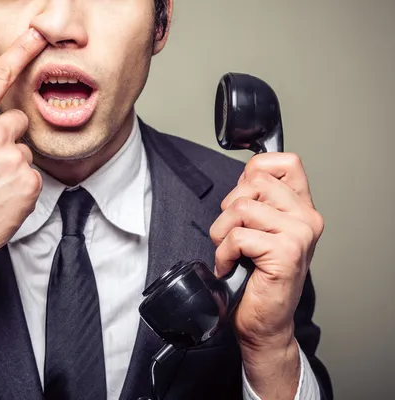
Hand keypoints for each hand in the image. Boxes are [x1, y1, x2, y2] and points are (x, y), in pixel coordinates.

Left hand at [209, 153, 324, 396]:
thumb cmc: (256, 277)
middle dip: (228, 208)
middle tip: (233, 236)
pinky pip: (237, 236)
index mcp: (301, 207)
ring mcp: (299, 234)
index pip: (284, 161)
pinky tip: (231, 267)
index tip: (243, 201)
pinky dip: (223, 253)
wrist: (264, 322)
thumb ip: (258, 201)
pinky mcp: (285, 253)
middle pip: (253, 181)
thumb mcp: (259, 230)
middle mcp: (307, 217)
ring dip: (222, 233)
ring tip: (230, 253)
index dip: (253, 173)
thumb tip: (244, 176)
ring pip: (241, 207)